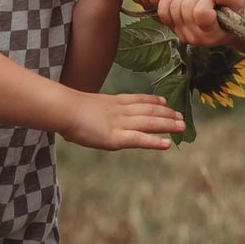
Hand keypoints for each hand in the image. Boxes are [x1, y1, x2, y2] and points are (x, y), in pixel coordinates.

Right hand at [59, 92, 185, 150]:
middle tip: (181, 115)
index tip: (164, 101)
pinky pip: (140, 139)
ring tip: (182, 126)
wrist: (63, 109)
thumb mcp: (80, 106)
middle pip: (148, 110)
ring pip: (149, 123)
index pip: (136, 99)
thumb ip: (88, 112)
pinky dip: (155, 141)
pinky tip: (168, 144)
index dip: (152, 100)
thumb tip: (83, 117)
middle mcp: (120, 110)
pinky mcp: (117, 138)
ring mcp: (120, 123)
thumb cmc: (64, 109)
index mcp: (110, 102)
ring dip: (167, 124)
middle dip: (166, 113)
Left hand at [157, 0, 244, 45]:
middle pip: (185, 6)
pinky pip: (163, 8)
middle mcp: (194, 38)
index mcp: (211, 34)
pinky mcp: (171, 27)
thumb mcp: (236, 2)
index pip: (200, 12)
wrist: (222, 24)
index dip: (206, 0)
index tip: (213, 1)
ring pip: (173, 5)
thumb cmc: (231, 13)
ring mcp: (180, 33)